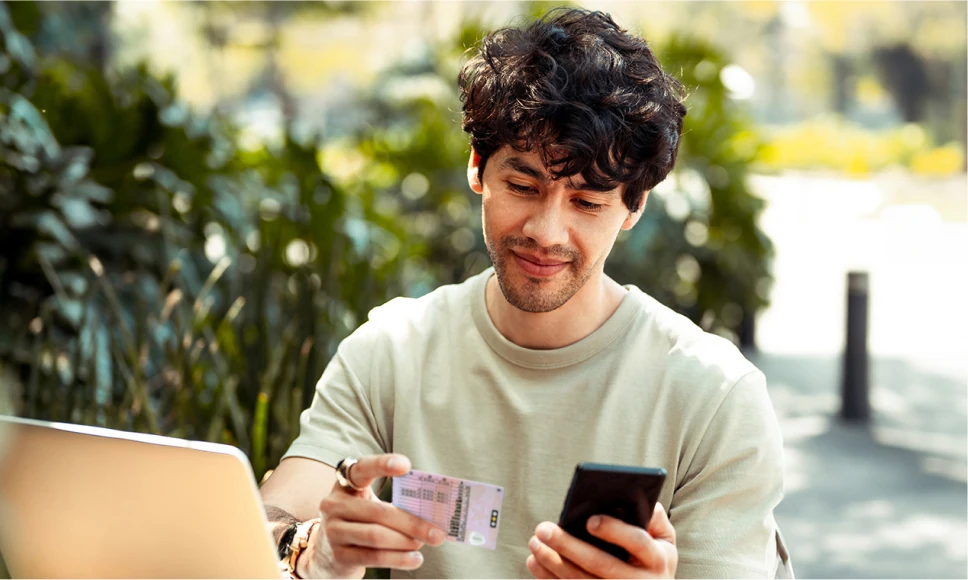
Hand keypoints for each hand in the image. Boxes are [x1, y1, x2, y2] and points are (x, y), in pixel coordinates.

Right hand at [301, 454, 446, 578]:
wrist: (327, 553)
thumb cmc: (359, 521)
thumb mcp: (368, 504)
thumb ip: (392, 503)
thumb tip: (429, 513)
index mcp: (345, 484)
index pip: (362, 468)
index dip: (382, 464)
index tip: (406, 465)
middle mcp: (334, 505)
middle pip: (378, 511)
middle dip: (411, 522)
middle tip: (437, 532)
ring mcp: (333, 531)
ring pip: (376, 536)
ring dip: (406, 541)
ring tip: (425, 543)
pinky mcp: (339, 555)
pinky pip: (373, 556)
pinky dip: (398, 558)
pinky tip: (414, 559)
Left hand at [526, 503, 676, 578]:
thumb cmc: (655, 560)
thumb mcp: (665, 540)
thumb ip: (655, 518)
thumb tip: (636, 495)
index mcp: (657, 560)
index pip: (637, 542)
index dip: (615, 530)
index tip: (590, 520)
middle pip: (601, 564)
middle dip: (569, 546)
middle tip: (543, 529)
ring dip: (553, 563)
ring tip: (535, 542)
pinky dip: (550, 578)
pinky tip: (535, 562)